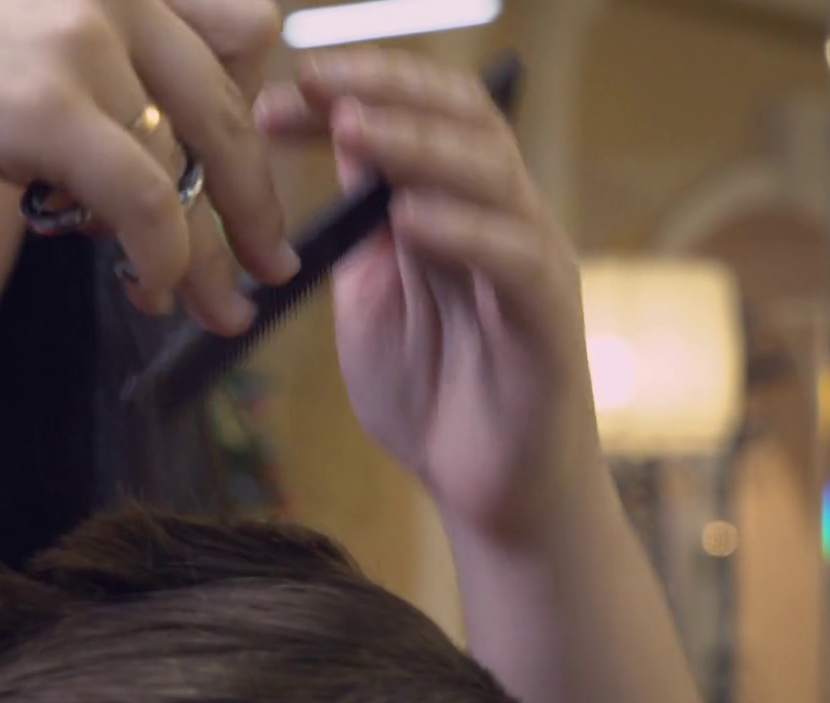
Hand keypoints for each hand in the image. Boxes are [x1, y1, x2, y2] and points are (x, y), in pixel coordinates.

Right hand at [0, 0, 297, 329]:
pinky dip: (166, 259)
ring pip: (200, 159)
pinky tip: (150, 293)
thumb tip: (105, 150)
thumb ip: (64, 66)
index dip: (249, 105)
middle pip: (235, 99)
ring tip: (218, 308)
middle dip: (258, 197)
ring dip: (220, 248)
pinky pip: (148, 201)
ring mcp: (82, 40)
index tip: (242, 173)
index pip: (238, 27)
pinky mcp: (47, 106)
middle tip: (271, 261)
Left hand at [256, 49, 606, 542]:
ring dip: (416, 145)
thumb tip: (332, 146)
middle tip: (311, 80)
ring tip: (355, 128)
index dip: (355, 89)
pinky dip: (463, 232)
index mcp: (455, 207)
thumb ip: (358, 228)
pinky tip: (410, 221)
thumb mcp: (370, 297)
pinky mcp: (548, 319)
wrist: (492, 495)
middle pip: (462, 118)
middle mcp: (501, 218)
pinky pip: (513, 259)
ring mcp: (531, 262)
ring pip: (490, 174)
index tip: (281, 90)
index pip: (418, 115)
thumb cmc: (433, 396)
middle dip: (384, 89)